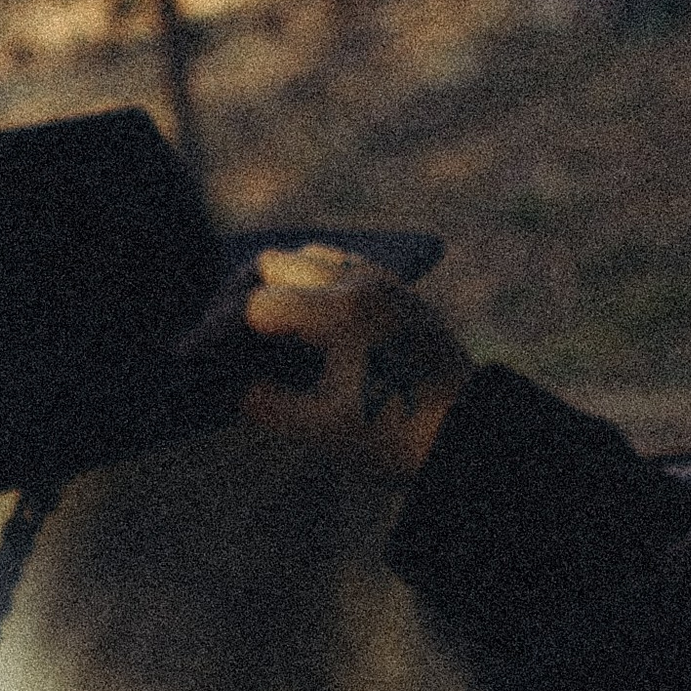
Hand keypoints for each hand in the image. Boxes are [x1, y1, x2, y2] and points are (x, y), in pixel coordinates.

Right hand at [241, 247, 471, 481]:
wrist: (471, 434)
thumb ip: (264, 403)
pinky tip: (316, 326)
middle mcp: (360, 284)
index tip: (219, 359)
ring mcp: (384, 282)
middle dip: (251, 296)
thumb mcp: (322, 431)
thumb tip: (232, 383)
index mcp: (338, 313)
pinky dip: (319, 283)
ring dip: (287, 284)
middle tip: (242, 340)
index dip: (227, 332)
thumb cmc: (399, 435)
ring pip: (312, 255)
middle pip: (277, 262)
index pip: (257, 304)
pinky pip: (346, 266)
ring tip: (278, 331)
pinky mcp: (401, 292)